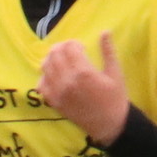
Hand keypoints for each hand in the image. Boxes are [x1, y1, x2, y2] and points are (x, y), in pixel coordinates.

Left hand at [38, 30, 130, 145]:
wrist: (110, 125)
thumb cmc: (116, 98)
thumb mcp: (115, 73)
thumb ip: (108, 51)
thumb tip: (105, 31)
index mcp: (84, 72)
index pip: (69, 47)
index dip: (74, 43)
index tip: (81, 47)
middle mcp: (67, 81)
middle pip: (54, 54)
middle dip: (62, 48)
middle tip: (70, 52)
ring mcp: (58, 92)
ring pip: (45, 66)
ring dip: (52, 60)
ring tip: (62, 62)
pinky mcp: (54, 102)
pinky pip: (41, 84)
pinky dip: (45, 77)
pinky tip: (55, 76)